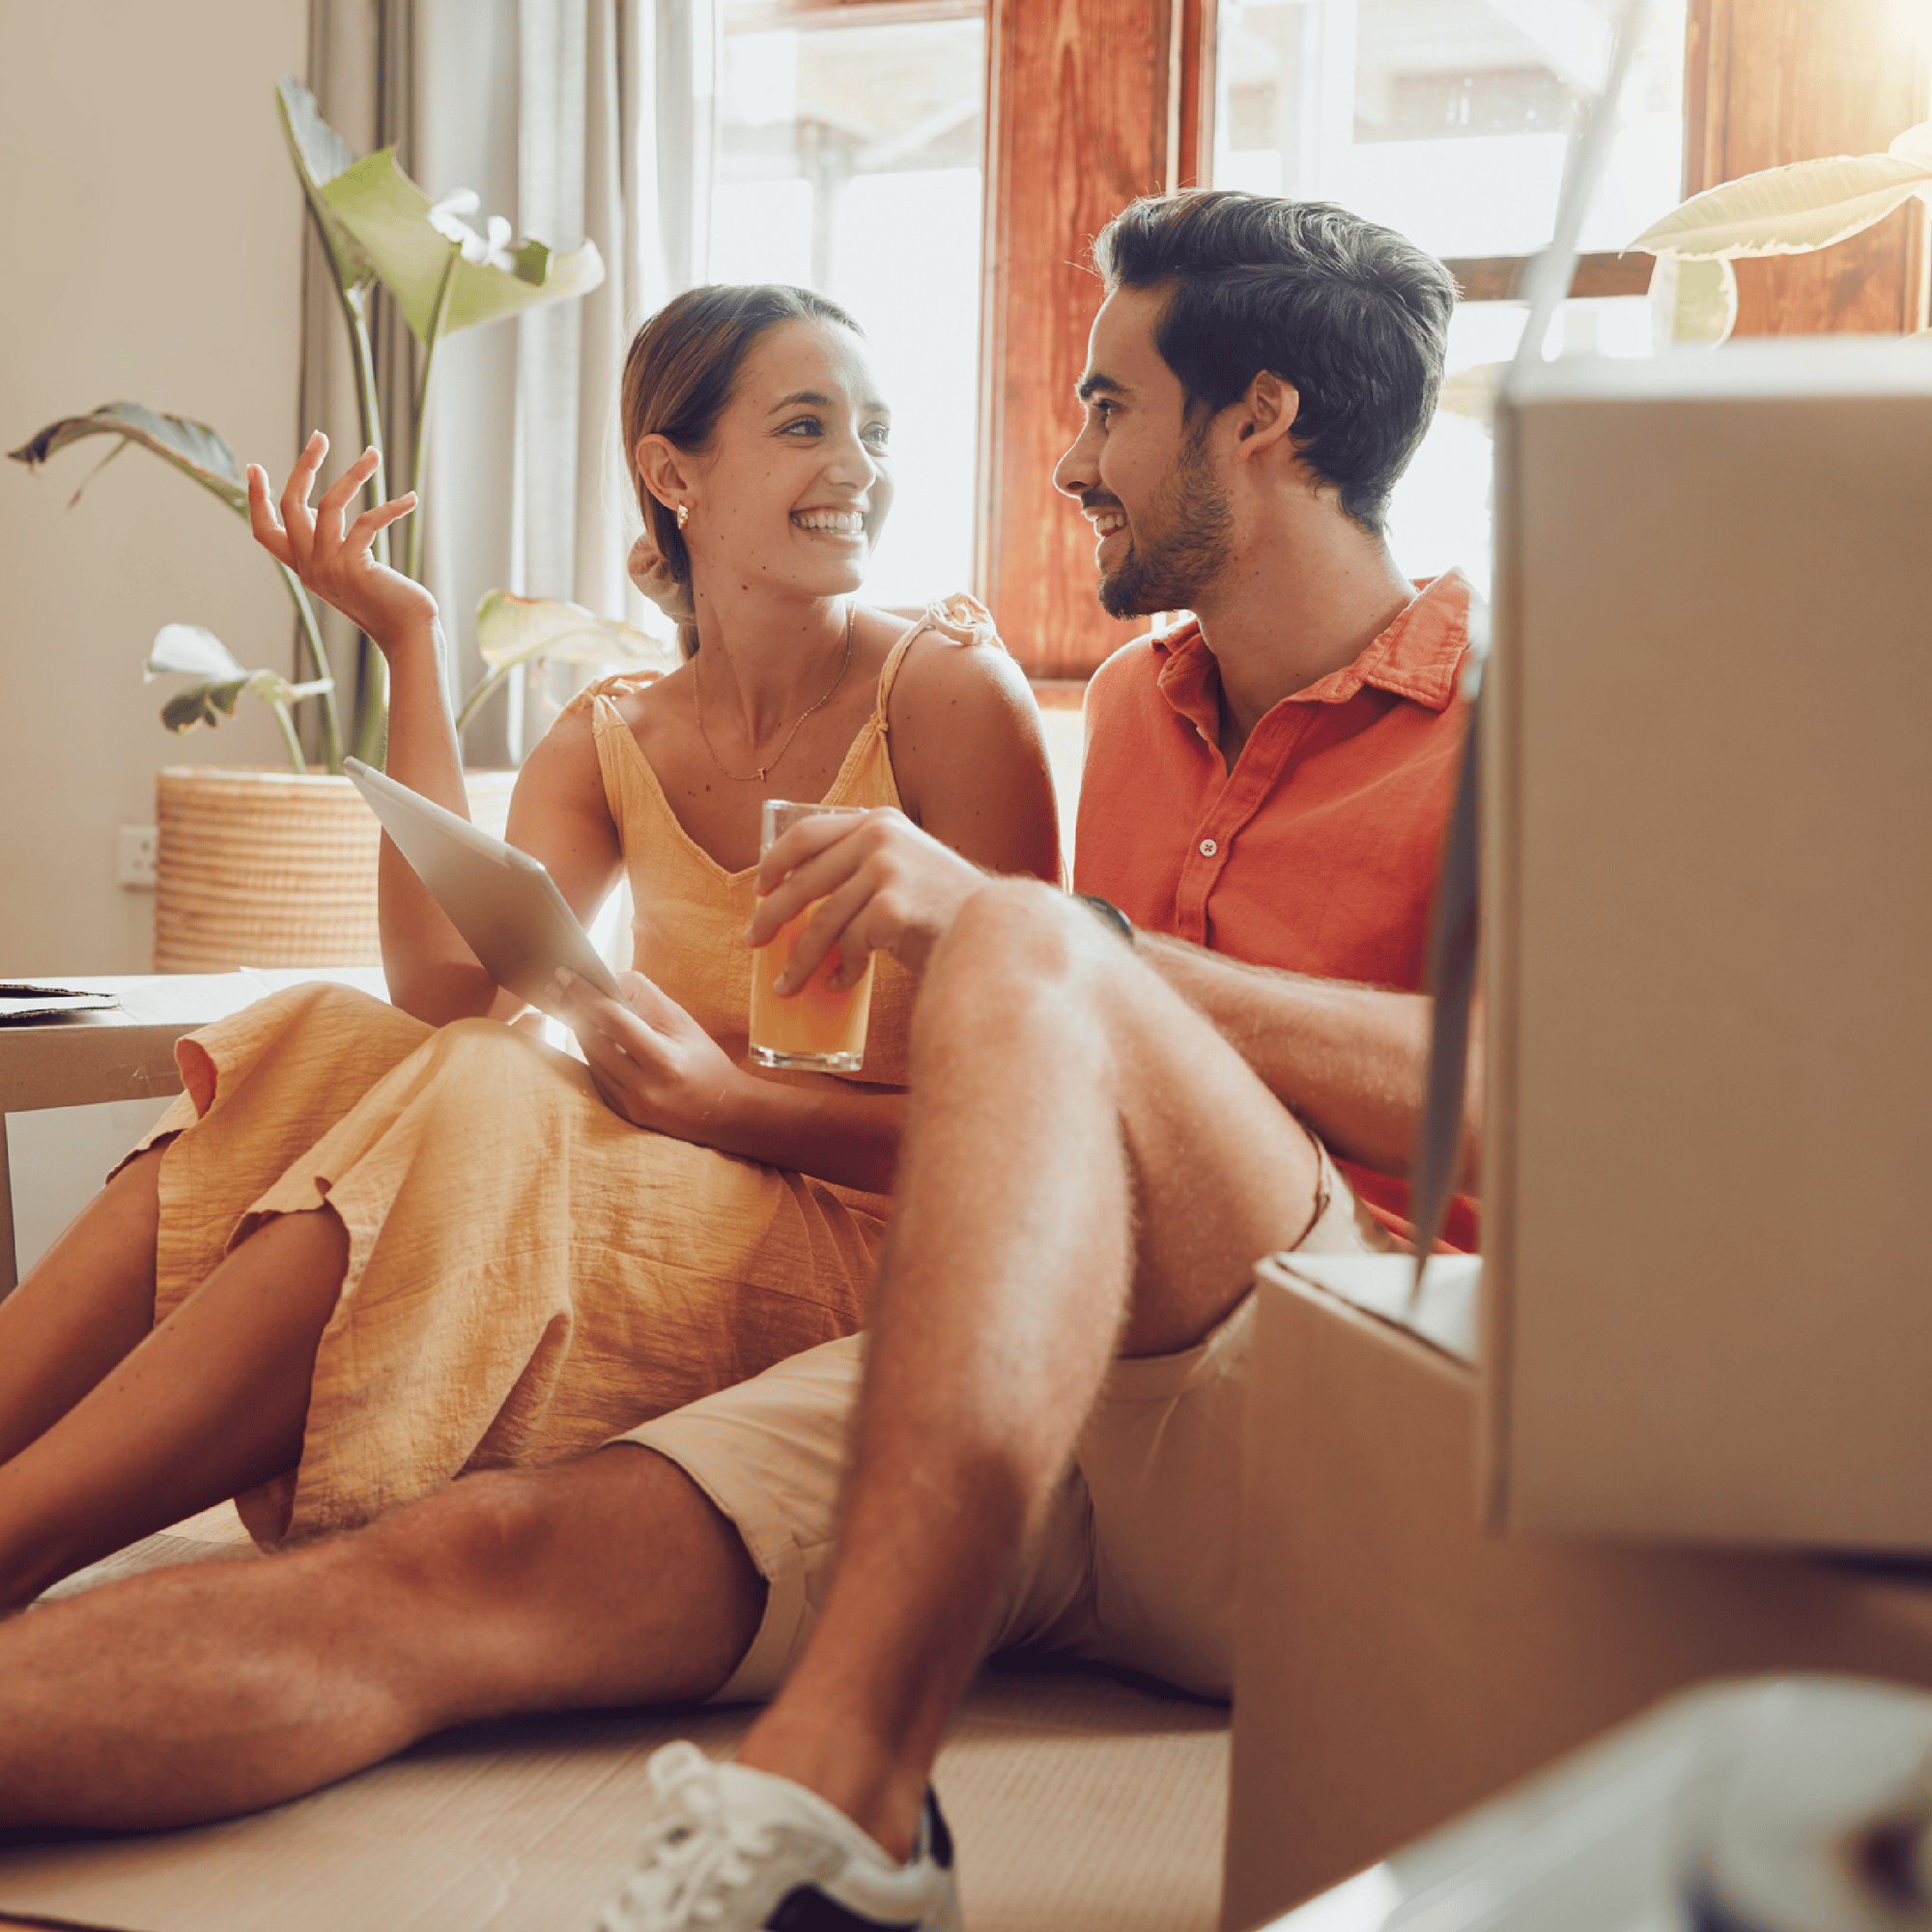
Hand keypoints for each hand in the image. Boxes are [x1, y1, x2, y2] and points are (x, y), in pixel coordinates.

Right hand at [247, 432, 434, 646]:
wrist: (408, 634)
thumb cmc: (388, 601)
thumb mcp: (352, 572)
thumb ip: (334, 545)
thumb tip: (323, 509)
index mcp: (304, 569)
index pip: (265, 532)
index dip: (256, 500)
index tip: (255, 467)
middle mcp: (310, 568)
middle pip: (291, 506)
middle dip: (304, 466)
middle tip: (320, 437)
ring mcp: (329, 568)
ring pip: (328, 505)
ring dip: (354, 474)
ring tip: (375, 454)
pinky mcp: (354, 567)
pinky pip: (366, 521)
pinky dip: (390, 507)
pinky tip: (410, 499)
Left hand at [553, 967, 747, 1141]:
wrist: (724, 1112)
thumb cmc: (705, 1061)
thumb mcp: (683, 1022)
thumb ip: (648, 997)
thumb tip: (612, 978)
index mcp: (664, 1061)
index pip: (613, 1021)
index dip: (585, 995)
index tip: (565, 975)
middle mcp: (644, 1088)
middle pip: (594, 1040)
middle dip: (574, 1010)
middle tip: (560, 988)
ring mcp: (631, 1105)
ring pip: (591, 1059)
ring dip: (581, 1030)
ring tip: (574, 1007)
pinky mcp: (624, 1114)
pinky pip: (597, 1077)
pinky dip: (593, 1053)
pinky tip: (594, 1037)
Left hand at [746, 807, 985, 993]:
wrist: (998, 927)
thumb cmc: (944, 909)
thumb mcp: (904, 867)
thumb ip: (862, 866)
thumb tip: (798, 899)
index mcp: (878, 822)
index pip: (806, 833)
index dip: (775, 862)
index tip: (759, 888)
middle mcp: (879, 837)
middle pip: (803, 881)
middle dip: (771, 917)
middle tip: (754, 941)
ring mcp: (886, 870)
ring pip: (821, 922)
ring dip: (800, 959)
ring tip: (787, 984)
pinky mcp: (891, 907)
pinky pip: (849, 946)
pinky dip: (840, 971)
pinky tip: (840, 984)